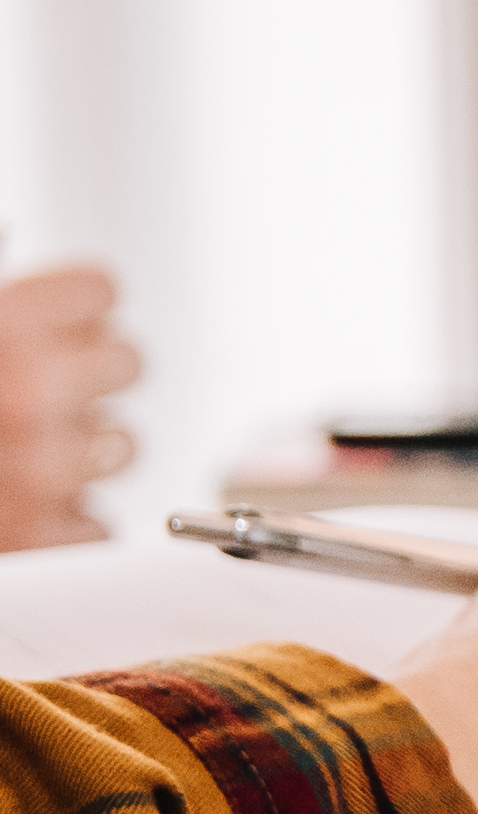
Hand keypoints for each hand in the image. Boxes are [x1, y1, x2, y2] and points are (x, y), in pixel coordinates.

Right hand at [0, 264, 139, 549]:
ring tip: (16, 452)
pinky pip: (96, 520)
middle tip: (43, 390)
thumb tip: (53, 277)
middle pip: (128, 362)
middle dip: (90, 375)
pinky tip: (14, 505)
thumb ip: (7, 312)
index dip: (78, 310)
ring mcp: (39, 469)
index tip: (65, 324)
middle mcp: (27, 393)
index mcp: (2, 328)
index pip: (100, 291)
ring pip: (121, 446)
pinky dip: (62, 518)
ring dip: (80, 451)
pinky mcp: (42, 536)